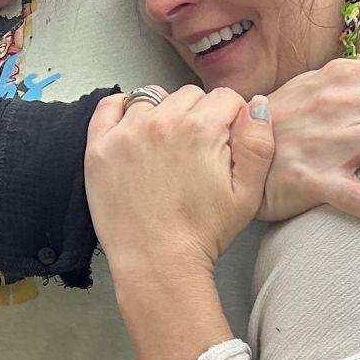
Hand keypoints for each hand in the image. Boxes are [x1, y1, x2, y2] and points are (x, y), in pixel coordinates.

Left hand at [87, 88, 274, 270]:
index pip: (224, 97)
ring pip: (152, 98)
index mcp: (201, 129)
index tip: (225, 139)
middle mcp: (161, 122)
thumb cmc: (203, 233)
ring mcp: (126, 133)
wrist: (157, 263)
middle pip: (189, 96)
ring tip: (166, 147)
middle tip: (196, 151)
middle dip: (198, 115)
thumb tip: (257, 103)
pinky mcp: (100, 147)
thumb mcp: (248, 193)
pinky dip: (122, 109)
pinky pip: (110, 106)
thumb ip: (259, 143)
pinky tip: (134, 129)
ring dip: (163, 114)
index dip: (231, 117)